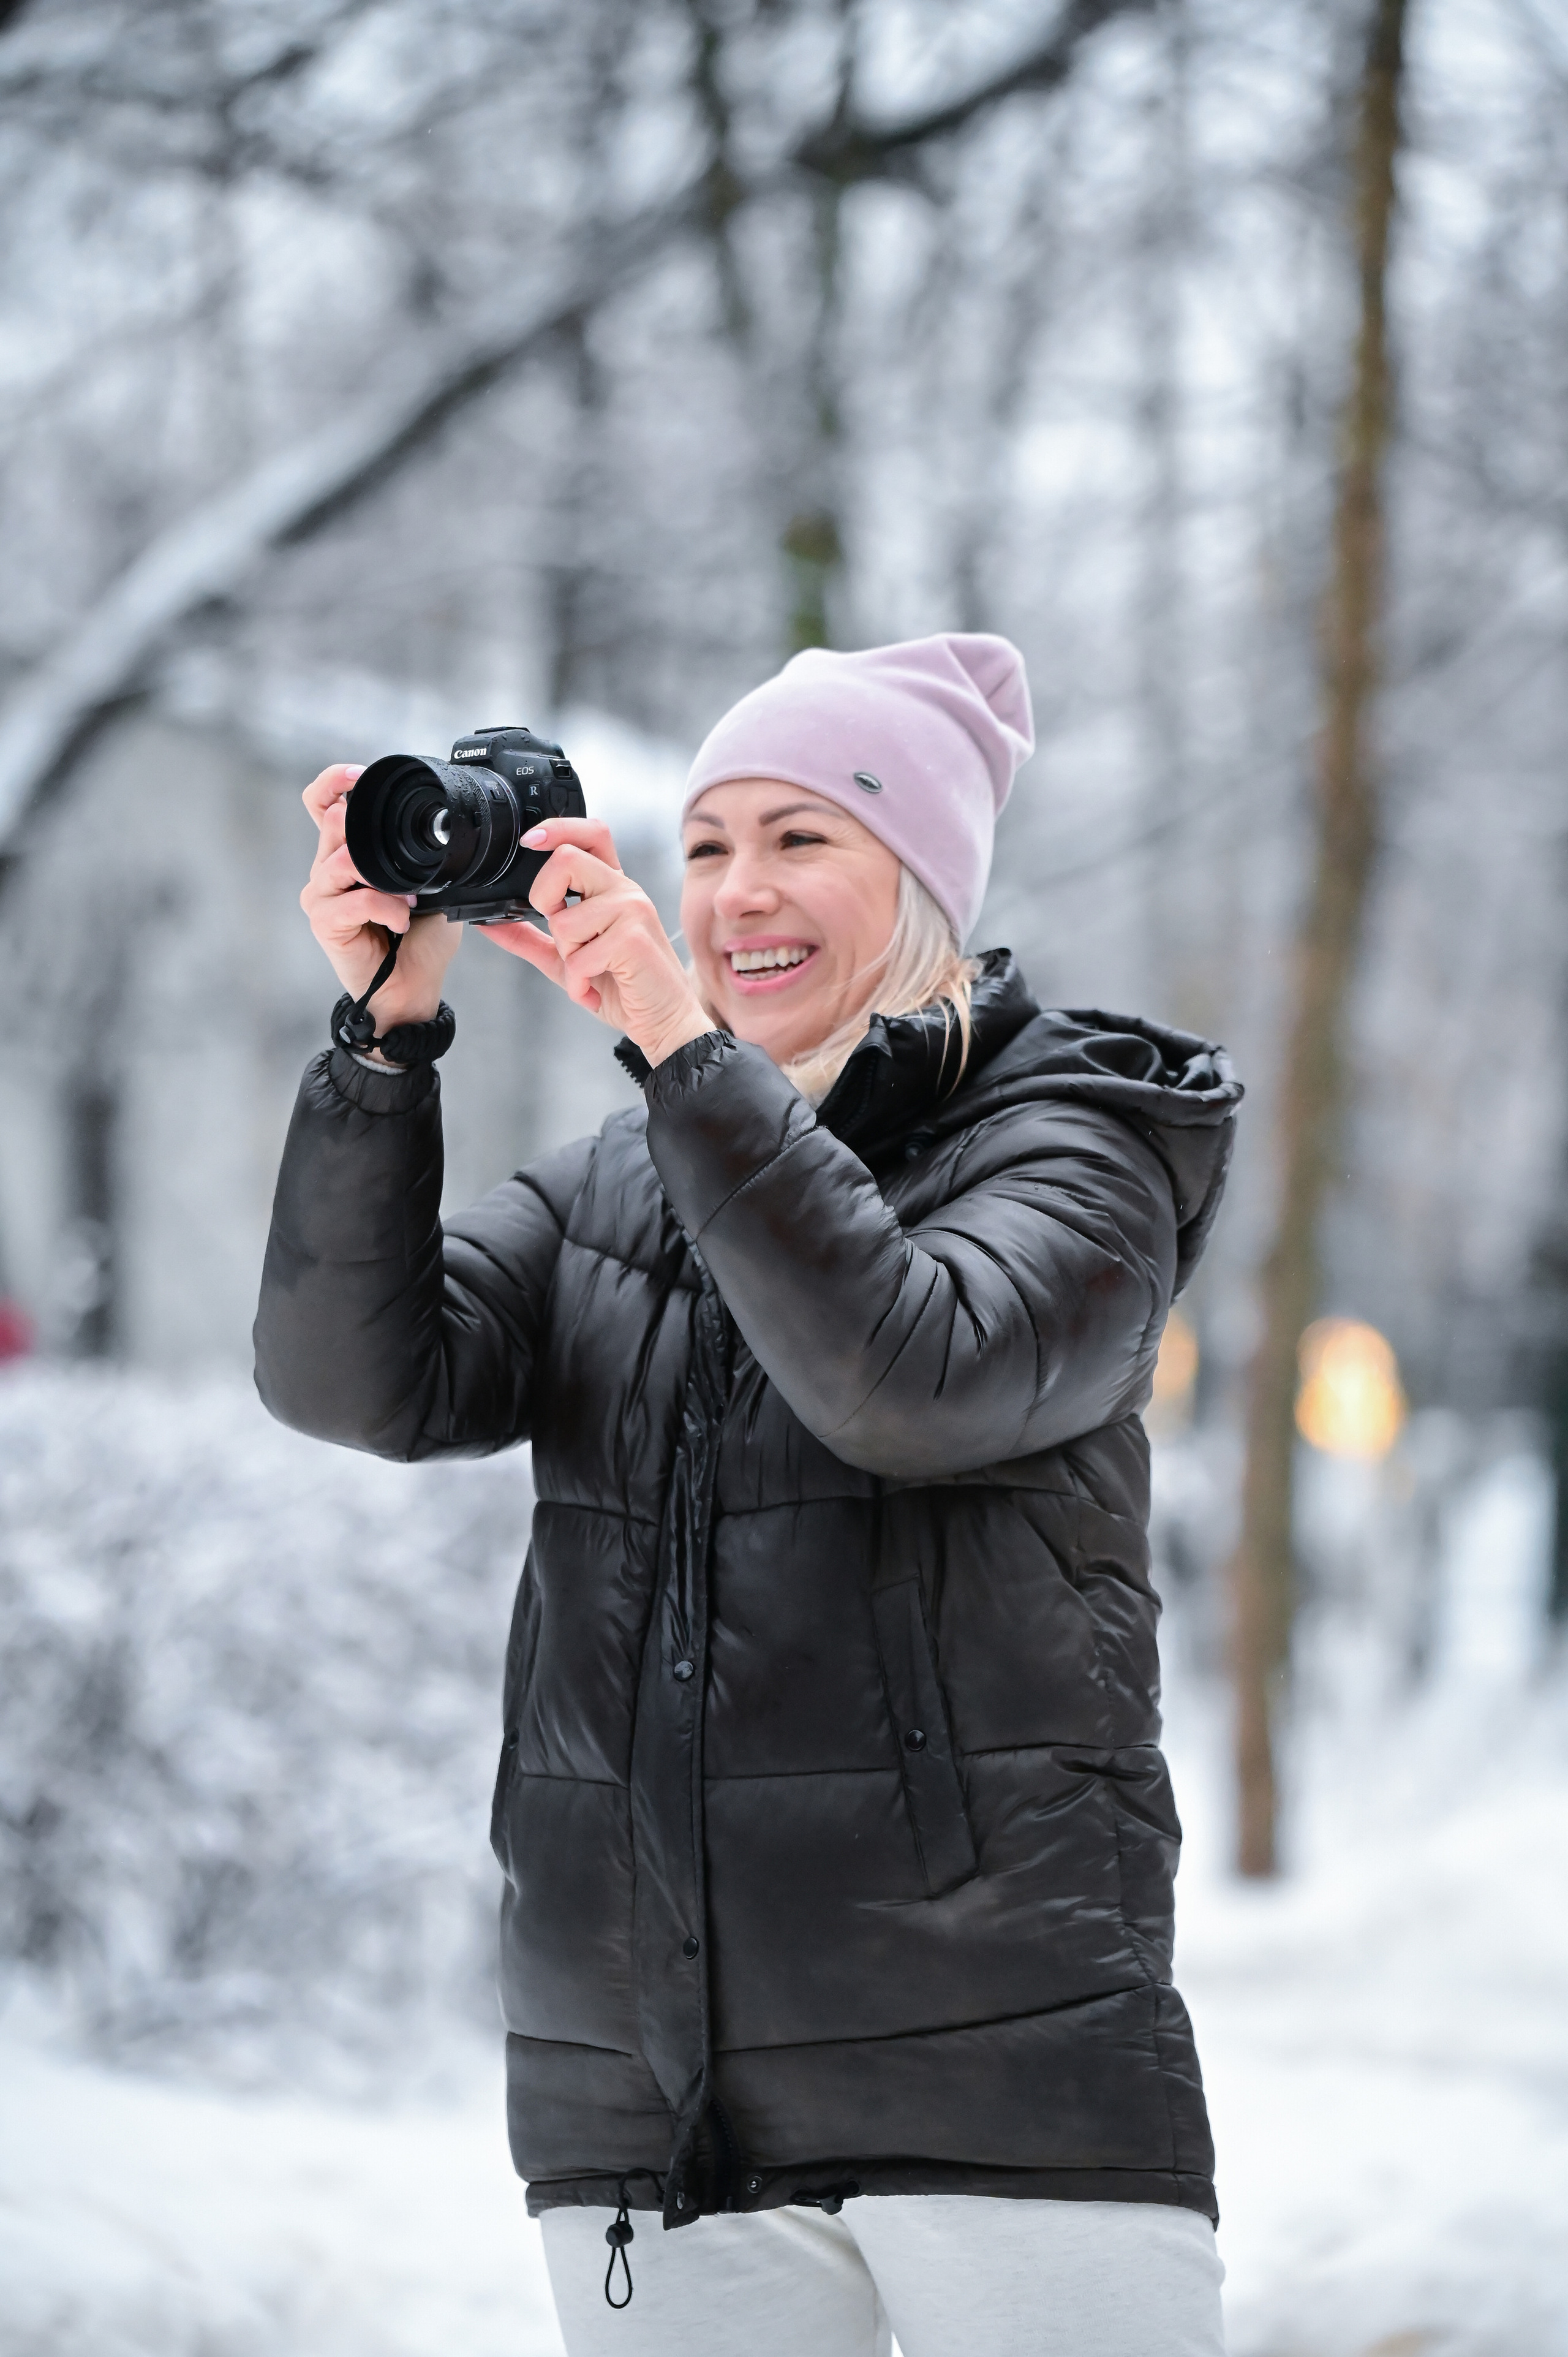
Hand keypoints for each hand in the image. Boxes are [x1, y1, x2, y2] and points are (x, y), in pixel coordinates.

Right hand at [300, 764, 462, 1038]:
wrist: (411, 988)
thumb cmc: (418, 939)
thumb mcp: (429, 885)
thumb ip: (422, 855)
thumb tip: (442, 827)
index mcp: (346, 853)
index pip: (320, 802)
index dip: (334, 781)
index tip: (361, 776)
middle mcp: (327, 869)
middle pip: (329, 821)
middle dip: (367, 830)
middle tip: (399, 854)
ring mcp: (322, 895)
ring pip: (340, 858)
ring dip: (383, 875)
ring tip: (410, 896)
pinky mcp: (325, 922)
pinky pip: (354, 899)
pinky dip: (385, 906)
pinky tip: (401, 919)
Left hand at [476, 818, 713, 1068]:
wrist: (664, 1023)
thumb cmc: (625, 989)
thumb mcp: (567, 960)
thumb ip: (530, 937)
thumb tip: (489, 923)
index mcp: (612, 888)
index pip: (591, 833)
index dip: (558, 827)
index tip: (529, 841)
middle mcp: (625, 891)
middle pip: (567, 859)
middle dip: (545, 899)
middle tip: (563, 935)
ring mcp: (633, 911)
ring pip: (565, 919)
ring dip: (567, 958)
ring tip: (589, 973)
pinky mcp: (634, 939)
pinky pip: (579, 956)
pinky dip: (578, 983)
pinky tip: (596, 989)